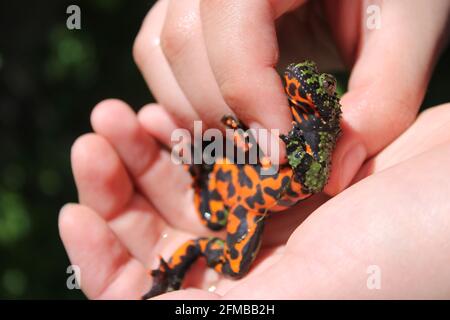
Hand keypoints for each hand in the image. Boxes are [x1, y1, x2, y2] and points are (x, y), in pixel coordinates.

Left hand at [60, 100, 449, 298]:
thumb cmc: (418, 248)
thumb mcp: (316, 292)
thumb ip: (228, 312)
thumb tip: (137, 318)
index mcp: (253, 303)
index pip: (150, 300)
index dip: (103, 267)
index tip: (75, 219)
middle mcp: (251, 268)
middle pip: (155, 240)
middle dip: (113, 194)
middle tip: (92, 140)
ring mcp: (263, 219)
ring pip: (177, 192)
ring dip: (139, 157)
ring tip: (116, 118)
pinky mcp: (277, 175)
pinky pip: (211, 157)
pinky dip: (183, 137)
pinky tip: (164, 115)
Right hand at [132, 0, 449, 193]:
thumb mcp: (407, 31)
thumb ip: (384, 100)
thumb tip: (327, 174)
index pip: (234, 32)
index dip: (252, 102)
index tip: (286, 154)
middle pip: (183, 46)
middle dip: (221, 117)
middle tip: (264, 159)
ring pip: (159, 53)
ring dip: (194, 112)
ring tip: (242, 144)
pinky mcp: (187, 9)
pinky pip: (158, 53)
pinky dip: (179, 96)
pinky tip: (223, 121)